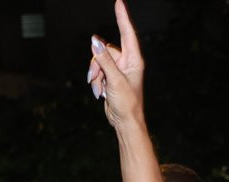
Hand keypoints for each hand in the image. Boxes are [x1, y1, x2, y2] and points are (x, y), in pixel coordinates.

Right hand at [87, 0, 145, 128]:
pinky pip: (98, 71)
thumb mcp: (114, 80)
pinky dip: (96, 81)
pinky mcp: (111, 77)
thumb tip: (95, 41)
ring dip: (95, 74)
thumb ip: (104, 60)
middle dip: (97, 63)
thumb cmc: (127, 103)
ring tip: (98, 89)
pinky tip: (99, 93)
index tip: (119, 3)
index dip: (122, 17)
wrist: (125, 121)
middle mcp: (127, 62)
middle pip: (105, 50)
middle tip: (95, 78)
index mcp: (134, 60)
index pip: (127, 33)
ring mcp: (118, 69)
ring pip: (99, 60)